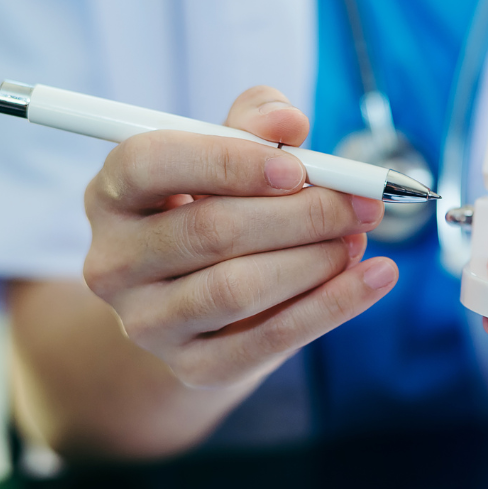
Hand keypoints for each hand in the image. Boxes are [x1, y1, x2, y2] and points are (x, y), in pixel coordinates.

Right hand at [83, 86, 398, 388]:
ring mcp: (146, 323)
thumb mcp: (226, 155)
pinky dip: (332, 306)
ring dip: (315, 260)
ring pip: (238, 288)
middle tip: (361, 204)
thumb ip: (254, 124)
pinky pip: (269, 339)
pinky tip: (375, 277)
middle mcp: (113, 262)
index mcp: (112, 195)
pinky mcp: (192, 368)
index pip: (151, 165)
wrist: (201, 307)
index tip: (296, 167)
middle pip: (210, 230)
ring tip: (358, 239)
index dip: (226, 161)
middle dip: (301, 214)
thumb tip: (287, 120)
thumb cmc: (216, 208)